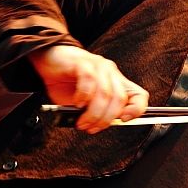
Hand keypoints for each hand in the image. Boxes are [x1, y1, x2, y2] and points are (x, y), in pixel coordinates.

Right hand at [28, 45, 148, 132]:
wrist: (48, 59)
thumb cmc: (65, 81)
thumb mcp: (84, 103)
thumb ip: (94, 112)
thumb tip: (97, 127)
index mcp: (116, 82)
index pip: (139, 96)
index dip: (136, 110)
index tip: (123, 120)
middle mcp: (110, 72)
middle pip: (120, 99)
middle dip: (106, 119)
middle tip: (91, 128)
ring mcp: (98, 65)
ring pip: (105, 93)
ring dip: (93, 113)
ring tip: (81, 122)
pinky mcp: (83, 62)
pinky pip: (89, 80)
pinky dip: (84, 96)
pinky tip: (77, 103)